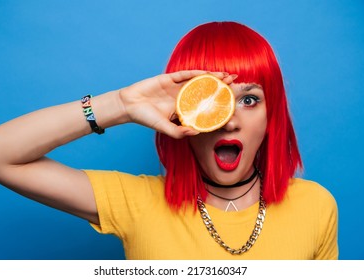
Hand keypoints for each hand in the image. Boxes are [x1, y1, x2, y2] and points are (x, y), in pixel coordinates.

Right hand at [119, 70, 235, 138]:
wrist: (129, 105)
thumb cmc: (145, 118)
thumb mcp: (164, 128)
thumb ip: (179, 132)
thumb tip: (196, 133)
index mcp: (183, 108)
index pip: (204, 106)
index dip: (217, 106)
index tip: (231, 107)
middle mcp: (183, 96)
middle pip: (205, 91)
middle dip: (220, 87)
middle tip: (235, 83)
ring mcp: (177, 87)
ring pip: (198, 80)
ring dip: (212, 78)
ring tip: (226, 76)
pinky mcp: (169, 78)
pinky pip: (185, 74)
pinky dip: (196, 73)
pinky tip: (207, 73)